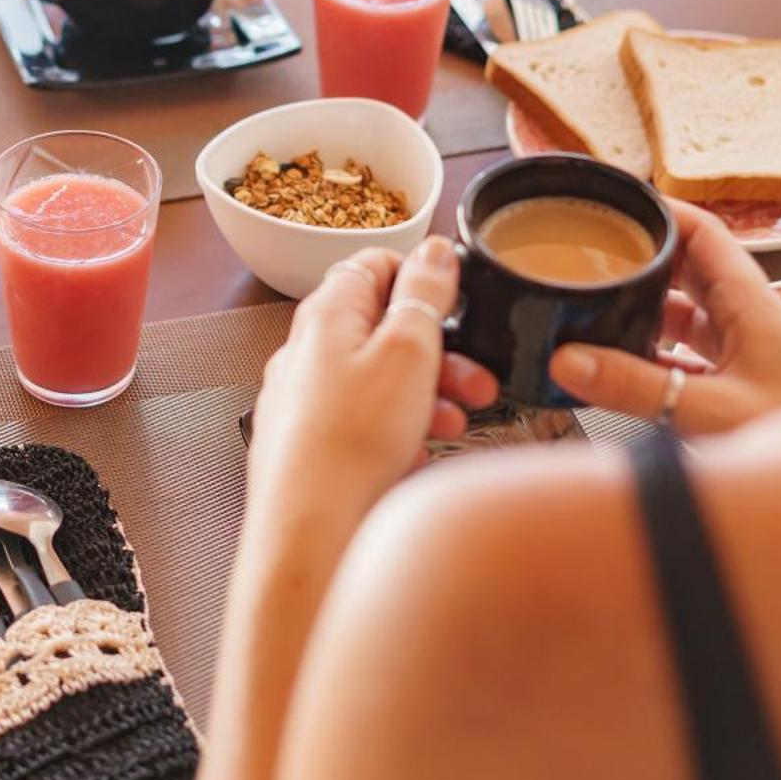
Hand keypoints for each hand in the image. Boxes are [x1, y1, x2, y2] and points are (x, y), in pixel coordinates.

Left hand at [249, 235, 498, 507]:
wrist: (310, 529)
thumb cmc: (350, 441)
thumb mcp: (407, 352)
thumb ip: (424, 295)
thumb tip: (434, 250)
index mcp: (326, 315)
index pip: (372, 266)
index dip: (419, 279)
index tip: (456, 303)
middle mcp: (306, 352)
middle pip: (381, 329)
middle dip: (438, 351)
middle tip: (477, 377)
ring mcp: (303, 400)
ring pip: (376, 380)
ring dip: (425, 393)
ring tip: (458, 421)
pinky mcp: (309, 445)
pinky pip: (363, 424)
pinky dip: (398, 431)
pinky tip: (419, 453)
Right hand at [551, 200, 780, 434]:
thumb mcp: (712, 411)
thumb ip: (638, 388)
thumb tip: (568, 361)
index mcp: (751, 304)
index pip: (704, 233)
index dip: (662, 212)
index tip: (617, 205)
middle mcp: (746, 319)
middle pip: (687, 267)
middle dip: (640, 259)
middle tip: (590, 255)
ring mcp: (739, 351)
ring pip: (682, 311)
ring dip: (642, 308)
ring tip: (595, 304)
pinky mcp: (731, 383)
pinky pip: (680, 353)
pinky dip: (647, 352)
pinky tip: (617, 366)